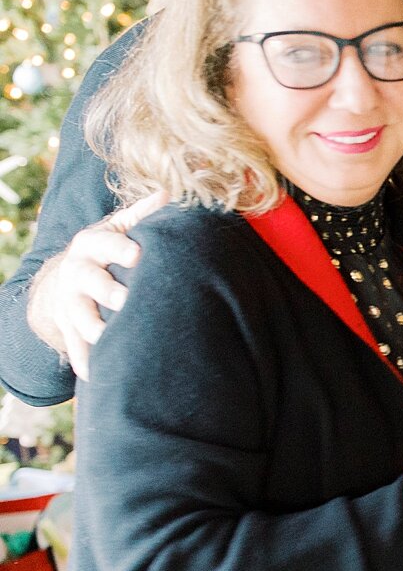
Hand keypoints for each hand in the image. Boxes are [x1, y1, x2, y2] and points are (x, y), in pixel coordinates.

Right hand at [27, 192, 164, 378]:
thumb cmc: (107, 249)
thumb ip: (144, 213)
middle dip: (106, 291)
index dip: (118, 248)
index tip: (136, 254)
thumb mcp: (119, 227)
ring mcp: (69, 303)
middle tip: (126, 300)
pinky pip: (75, 349)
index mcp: (91, 244)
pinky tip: (99, 377)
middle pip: (88, 282)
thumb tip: (171, 193)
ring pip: (79, 319)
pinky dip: (87, 363)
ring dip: (96, 330)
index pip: (103, 243)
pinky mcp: (68, 329)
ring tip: (113, 341)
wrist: (64, 277)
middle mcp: (77, 273)